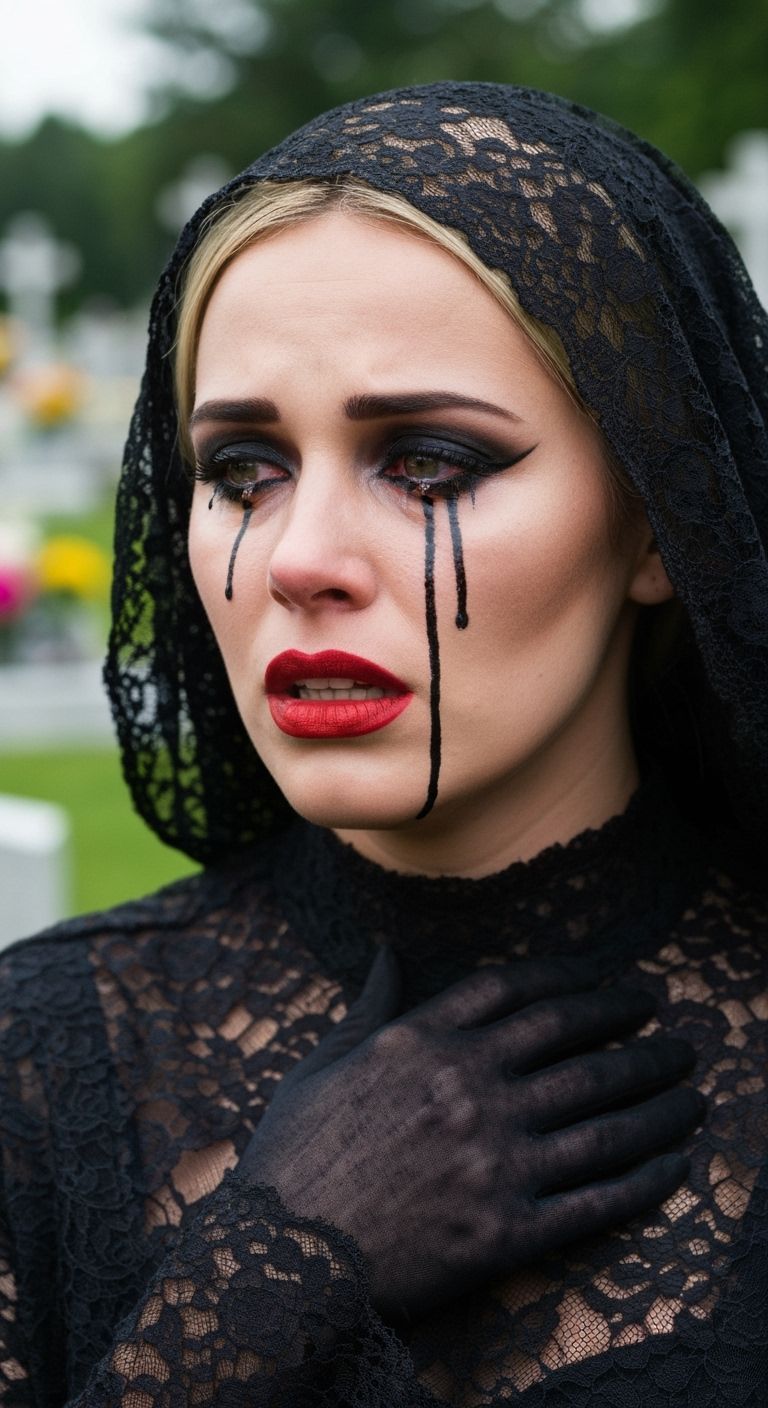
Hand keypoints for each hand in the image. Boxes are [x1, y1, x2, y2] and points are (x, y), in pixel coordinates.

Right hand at [239, 949, 701, 1319]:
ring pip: (601, 1118)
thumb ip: (370, 1004)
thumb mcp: (323, 1063)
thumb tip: (387, 949)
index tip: (611, 981)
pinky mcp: (506, 1230)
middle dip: (633, 1029)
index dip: (576, 979)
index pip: (519, 992)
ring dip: (658, 1099)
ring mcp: (491, 1161)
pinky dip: (645, 1179)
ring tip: (690, 1087)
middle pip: (574, 1045)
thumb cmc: (293, 1156)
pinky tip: (674, 1163)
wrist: (278, 1259)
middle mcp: (467, 1091)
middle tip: (668, 1029)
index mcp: (423, 1043)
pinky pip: (596, 1199)